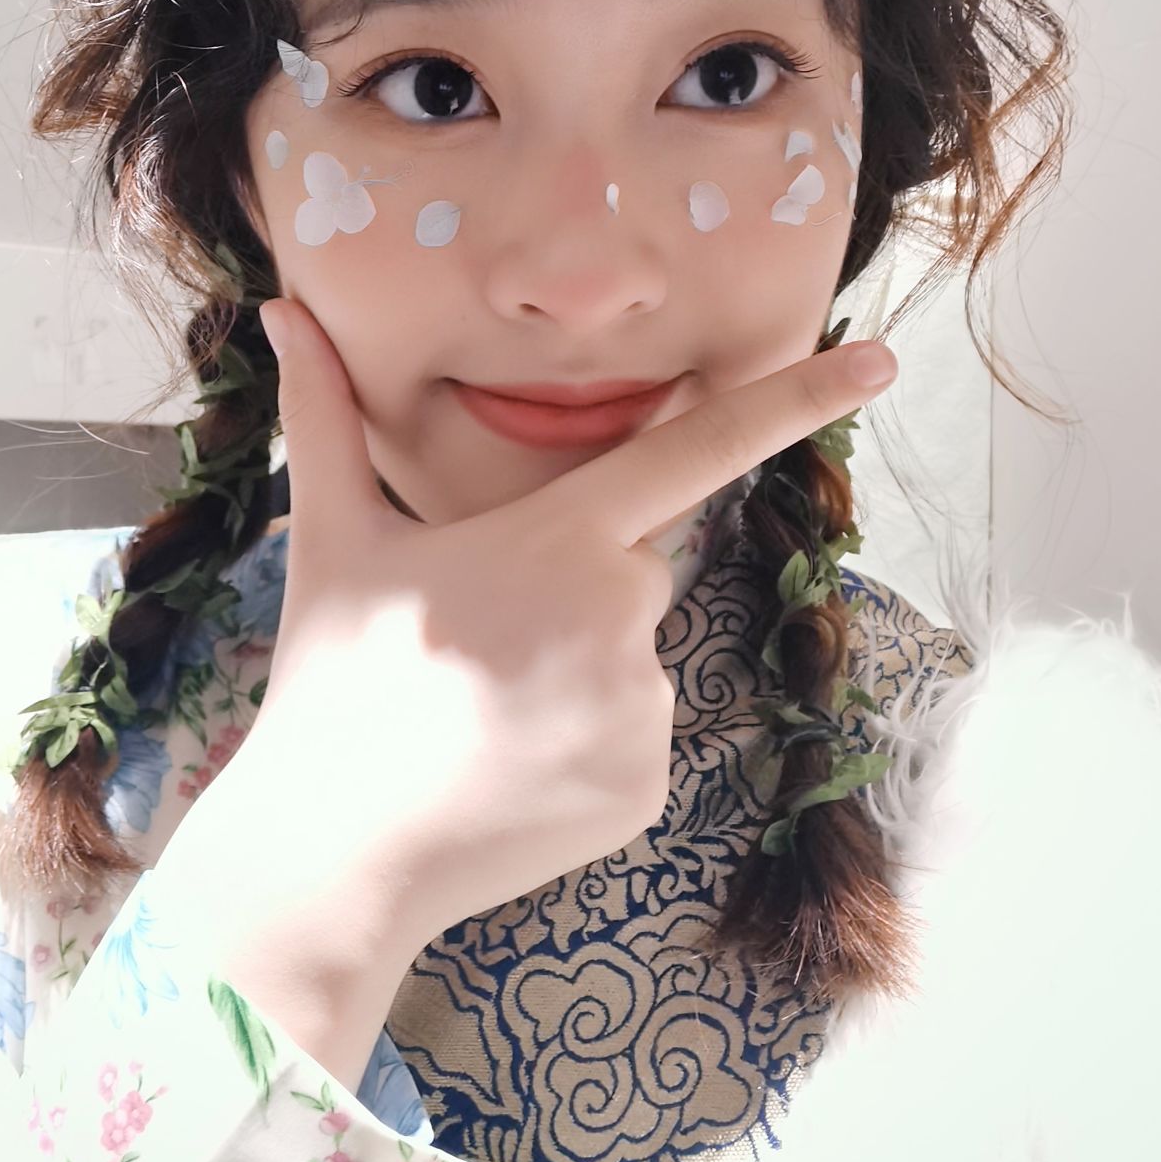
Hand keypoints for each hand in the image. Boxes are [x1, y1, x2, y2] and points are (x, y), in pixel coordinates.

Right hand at [176, 295, 898, 955]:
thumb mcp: (334, 540)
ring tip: (479, 717)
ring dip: (572, 674)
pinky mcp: (650, 788)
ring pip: (631, 659)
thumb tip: (280, 311)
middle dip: (567, 593)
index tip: (880, 361)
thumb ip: (324, 415)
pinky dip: (583, 748)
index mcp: (559, 540)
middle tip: (472, 644)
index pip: (696, 451)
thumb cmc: (335, 680)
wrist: (336, 850)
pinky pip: (635, 739)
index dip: (792, 399)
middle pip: (630, 572)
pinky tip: (509, 768)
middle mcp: (622, 616)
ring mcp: (642, 709)